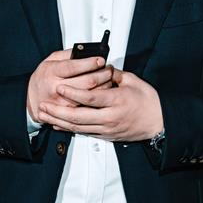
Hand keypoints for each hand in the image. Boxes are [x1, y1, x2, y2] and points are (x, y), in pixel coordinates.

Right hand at [27, 49, 114, 123]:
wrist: (32, 101)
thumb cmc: (43, 79)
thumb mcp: (50, 61)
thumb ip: (66, 55)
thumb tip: (84, 51)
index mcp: (52, 72)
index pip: (74, 67)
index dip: (90, 63)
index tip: (100, 60)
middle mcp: (57, 88)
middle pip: (87, 82)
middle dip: (102, 74)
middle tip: (108, 69)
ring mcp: (63, 102)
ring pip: (91, 95)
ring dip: (104, 86)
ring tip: (108, 79)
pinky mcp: (69, 113)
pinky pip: (89, 106)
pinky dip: (98, 98)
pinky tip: (102, 92)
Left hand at [37, 68, 162, 141]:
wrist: (158, 122)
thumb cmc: (148, 102)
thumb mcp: (133, 81)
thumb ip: (113, 74)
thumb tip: (100, 67)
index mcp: (116, 101)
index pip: (90, 98)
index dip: (73, 93)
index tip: (60, 87)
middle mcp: (110, 117)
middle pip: (79, 117)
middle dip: (58, 111)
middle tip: (44, 104)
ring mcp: (107, 128)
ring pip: (78, 127)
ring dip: (59, 121)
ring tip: (45, 114)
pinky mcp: (106, 135)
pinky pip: (83, 133)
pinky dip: (69, 129)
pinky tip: (58, 124)